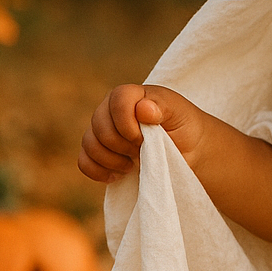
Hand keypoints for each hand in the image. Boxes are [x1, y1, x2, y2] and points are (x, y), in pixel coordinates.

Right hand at [77, 84, 207, 182]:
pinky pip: (83, 162)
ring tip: (134, 164)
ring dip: (111, 160)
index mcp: (133, 95)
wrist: (188, 149)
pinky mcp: (98, 151)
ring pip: (89, 143)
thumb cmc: (185, 127)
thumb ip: (162, 107)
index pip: (117, 99)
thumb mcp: (180, 114)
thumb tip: (143, 107)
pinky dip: (98, 171)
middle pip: (98, 124)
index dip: (126, 123)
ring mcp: (102, 130)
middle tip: (143, 151)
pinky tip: (117, 175)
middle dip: (121, 144)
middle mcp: (111, 109)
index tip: (143, 139)